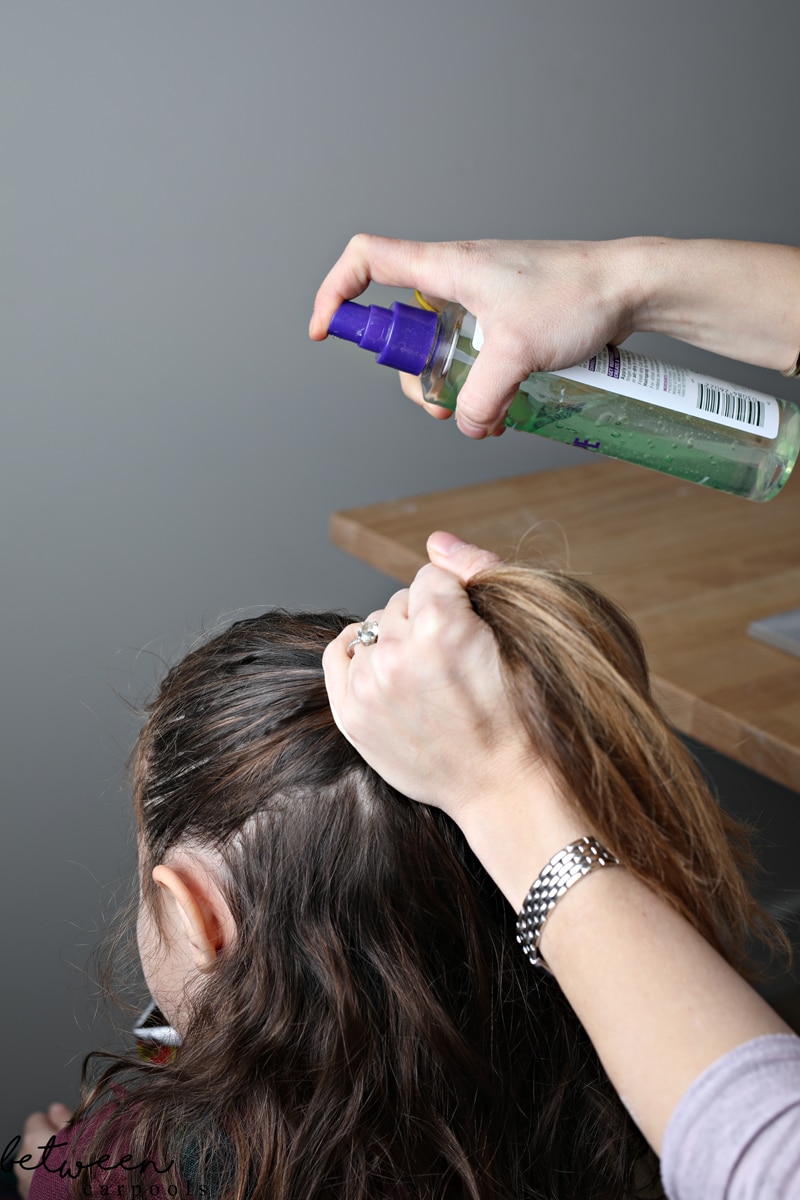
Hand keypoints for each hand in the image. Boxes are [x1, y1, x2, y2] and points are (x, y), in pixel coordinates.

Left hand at [14, 1104, 72, 1198]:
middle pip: (33, 1140)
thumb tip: (55, 1108)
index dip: (52, 1122)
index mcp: (32, 1139)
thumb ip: (63, 1118)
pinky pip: (33, 1178)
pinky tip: (59, 1181)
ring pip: (33, 1161)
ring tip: (65, 1167)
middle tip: (68, 1149)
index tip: (66, 1130)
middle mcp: (22, 1159)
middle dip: (48, 1143)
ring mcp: (23, 1179)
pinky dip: (43, 1177)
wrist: (78, 1196)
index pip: (36, 1119)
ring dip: (45, 1161)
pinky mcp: (27, 1194)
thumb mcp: (79, 1133)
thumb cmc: (79, 1166)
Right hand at [310, 235, 639, 436]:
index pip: (367, 260)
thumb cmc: (576, 296)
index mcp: (446, 267)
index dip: (335, 292)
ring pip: (437, 349)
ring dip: (449, 388)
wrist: (630, 288)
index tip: (326, 332)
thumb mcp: (517, 353)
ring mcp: (481, 301)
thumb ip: (480, 397)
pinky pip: (472, 354)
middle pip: (400, 326)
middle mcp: (456, 279)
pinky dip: (477, 385)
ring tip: (481, 416)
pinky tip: (502, 409)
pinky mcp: (505, 319)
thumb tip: (464, 424)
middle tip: (437, 403)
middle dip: (409, 374)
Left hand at [323, 532, 516, 812]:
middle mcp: (398, 651)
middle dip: (425, 620)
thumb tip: (433, 540)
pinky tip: (384, 668)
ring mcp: (370, 685)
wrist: (505, 785)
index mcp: (442, 623)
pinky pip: (338, 653)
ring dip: (396, 641)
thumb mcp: (513, 633)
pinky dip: (358, 653)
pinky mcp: (352, 714)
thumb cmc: (520, 711)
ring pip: (373, 627)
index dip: (458, 600)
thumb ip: (474, 571)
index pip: (432, 576)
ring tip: (426, 676)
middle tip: (452, 661)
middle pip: (399, 601)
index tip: (472, 632)